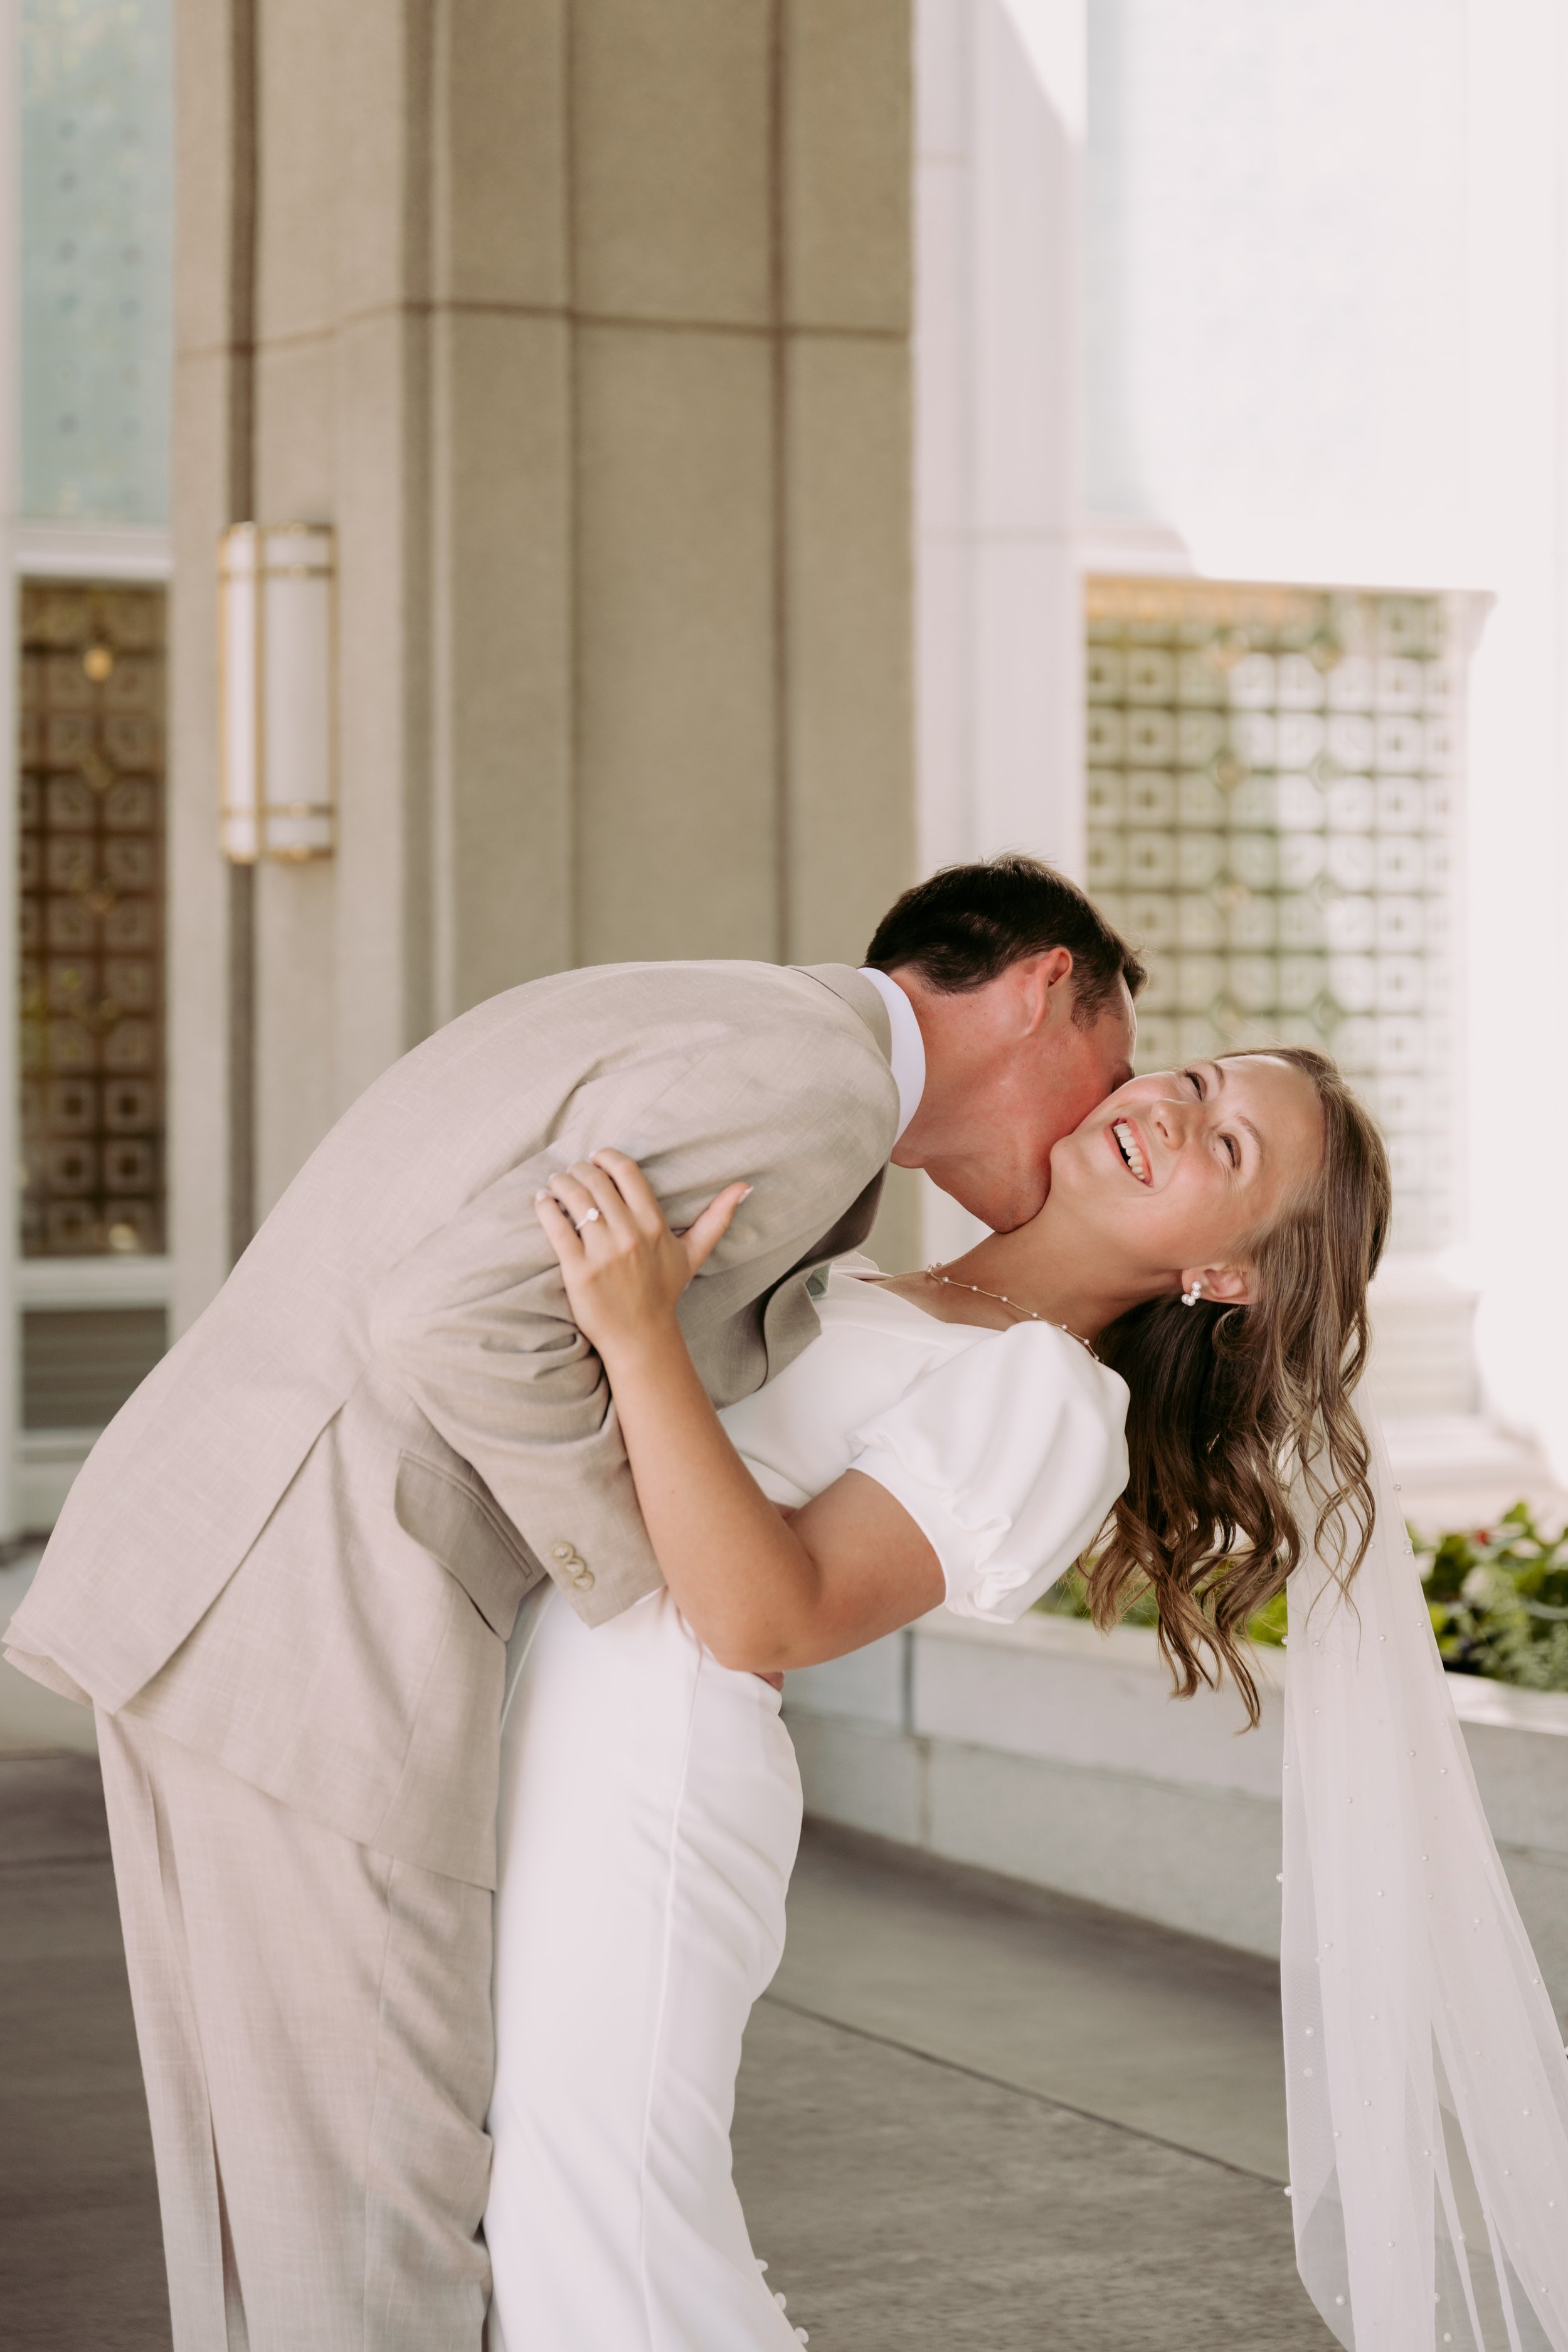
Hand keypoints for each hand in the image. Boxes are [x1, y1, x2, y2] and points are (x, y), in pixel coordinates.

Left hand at [535, 1150, 751, 1361]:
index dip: (607, 1156)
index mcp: (654, 1224)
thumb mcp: (694, 1253)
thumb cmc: (663, 1291)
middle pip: (596, 1181)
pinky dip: (545, 1208)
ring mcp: (603, 1253)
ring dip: (560, 1183)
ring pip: (574, 1198)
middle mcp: (629, 1234)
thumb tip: (746, 1186)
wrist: (640, 1336)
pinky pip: (556, 1227)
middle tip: (572, 1173)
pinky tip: (542, 1202)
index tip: (595, 1158)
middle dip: (578, 1169)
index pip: (626, 1171)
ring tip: (555, 1184)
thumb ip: (718, 1217)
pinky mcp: (578, 1270)